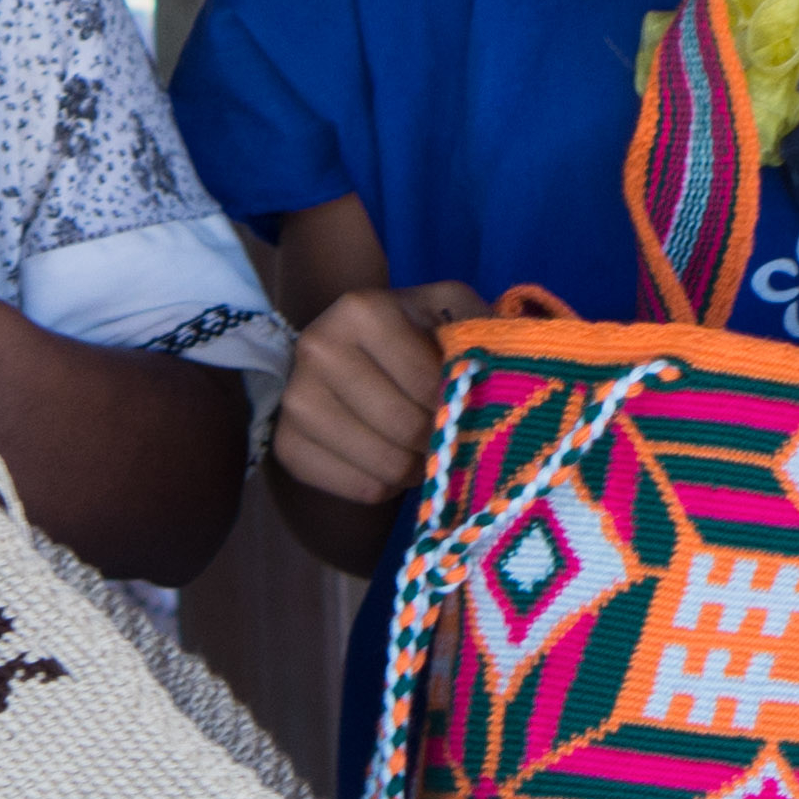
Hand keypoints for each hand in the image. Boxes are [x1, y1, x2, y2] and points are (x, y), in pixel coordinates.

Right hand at [268, 281, 485, 512]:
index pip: (428, 382)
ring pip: (385, 465)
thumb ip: (485, 330)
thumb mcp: (453, 312)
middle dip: (440, 440)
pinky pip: (361, 489)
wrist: (351, 358)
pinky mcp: (287, 447)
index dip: (459, 405)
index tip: (469, 405)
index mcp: (360, 309)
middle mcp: (317, 349)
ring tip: (425, 447)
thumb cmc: (415, 335)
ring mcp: (295, 401)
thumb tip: (512, 370)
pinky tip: (391, 456)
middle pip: (406, 428)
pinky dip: (389, 484)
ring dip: (419, 467)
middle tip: (450, 433)